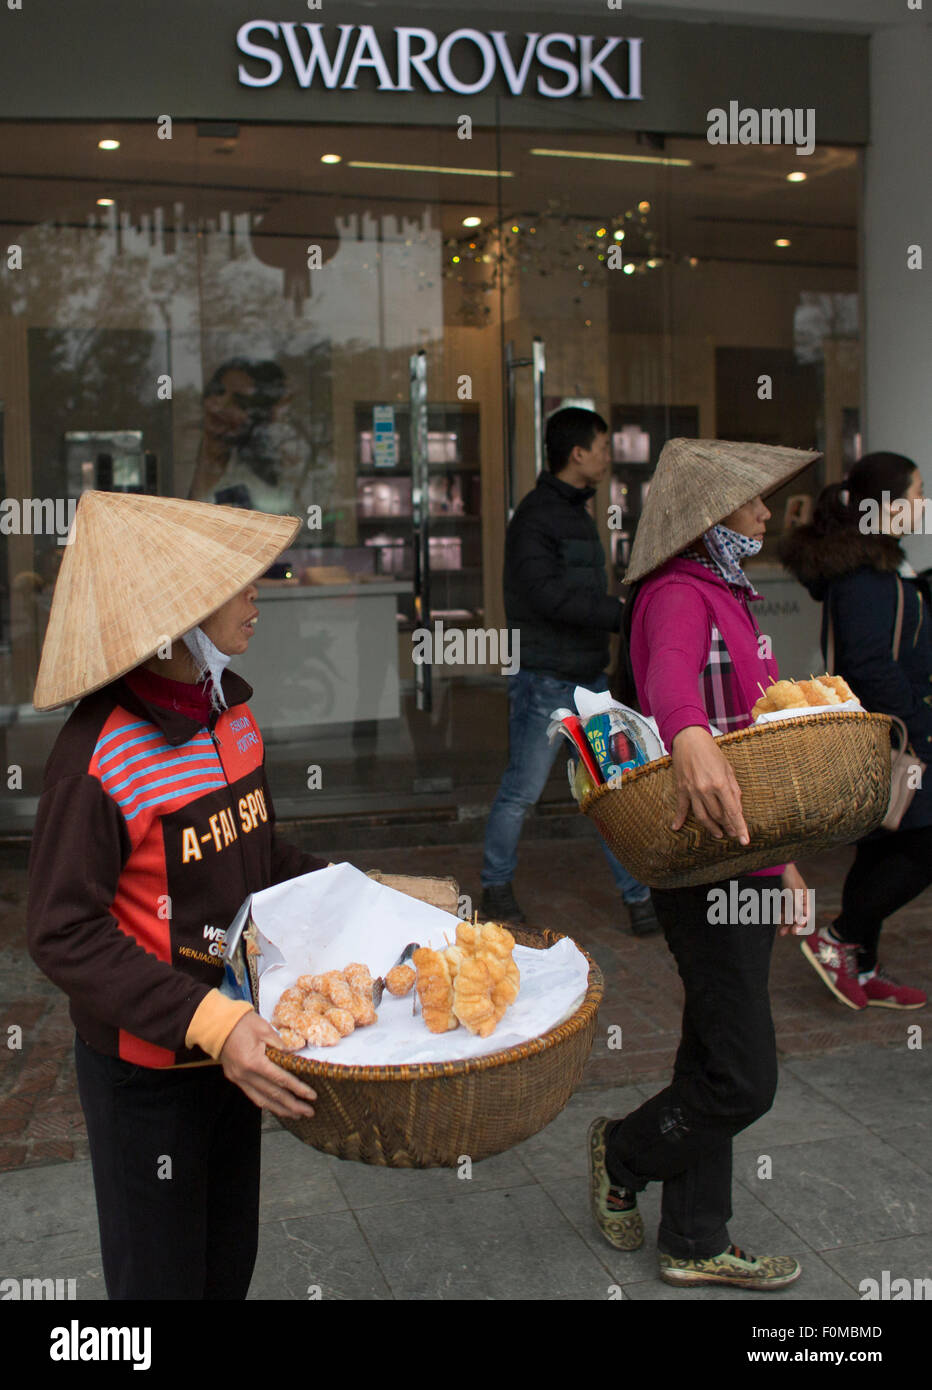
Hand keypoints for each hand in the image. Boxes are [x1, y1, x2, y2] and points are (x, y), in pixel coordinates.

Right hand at [220, 1011, 316, 1118]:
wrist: (217, 1024)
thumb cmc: (242, 1023)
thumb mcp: (266, 1030)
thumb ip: (281, 1046)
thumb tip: (295, 1059)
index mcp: (254, 1062)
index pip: (281, 1080)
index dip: (298, 1089)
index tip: (311, 1096)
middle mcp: (245, 1074)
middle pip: (273, 1094)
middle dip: (292, 1105)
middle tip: (308, 1112)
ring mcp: (238, 1078)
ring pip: (262, 1100)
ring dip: (280, 1109)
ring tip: (295, 1114)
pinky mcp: (235, 1078)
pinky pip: (252, 1095)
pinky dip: (266, 1102)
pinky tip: (275, 1106)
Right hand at [670, 725, 749, 843]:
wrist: (689, 739)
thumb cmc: (711, 752)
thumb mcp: (728, 769)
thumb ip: (734, 789)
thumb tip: (737, 808)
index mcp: (721, 783)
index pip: (733, 811)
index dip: (740, 827)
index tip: (744, 840)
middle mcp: (706, 789)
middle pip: (718, 816)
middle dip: (727, 826)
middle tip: (733, 832)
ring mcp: (692, 790)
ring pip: (702, 816)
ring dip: (711, 827)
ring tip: (718, 833)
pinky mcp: (681, 788)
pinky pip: (681, 807)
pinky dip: (679, 818)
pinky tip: (676, 827)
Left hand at [778, 862, 810, 935]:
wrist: (778, 864)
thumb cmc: (788, 876)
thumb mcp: (792, 891)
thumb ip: (796, 906)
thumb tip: (800, 921)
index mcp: (805, 899)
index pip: (806, 916)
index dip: (801, 925)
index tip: (794, 930)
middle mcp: (799, 901)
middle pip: (798, 917)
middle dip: (792, 926)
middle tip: (786, 933)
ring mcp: (791, 900)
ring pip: (789, 915)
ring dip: (786, 923)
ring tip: (781, 932)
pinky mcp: (783, 898)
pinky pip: (783, 910)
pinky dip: (781, 916)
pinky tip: (777, 921)